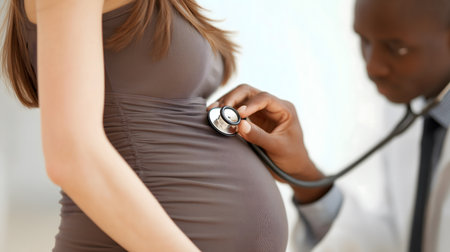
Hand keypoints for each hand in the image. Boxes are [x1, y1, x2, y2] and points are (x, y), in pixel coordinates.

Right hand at [208, 84, 331, 202]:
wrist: (294, 169)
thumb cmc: (291, 158)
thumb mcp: (276, 148)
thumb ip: (258, 136)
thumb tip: (239, 124)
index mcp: (284, 109)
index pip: (264, 98)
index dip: (250, 104)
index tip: (238, 114)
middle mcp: (272, 106)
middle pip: (248, 92)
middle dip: (232, 98)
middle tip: (219, 109)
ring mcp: (260, 112)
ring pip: (240, 99)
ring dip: (226, 104)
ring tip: (212, 112)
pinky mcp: (252, 119)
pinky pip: (236, 111)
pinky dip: (226, 112)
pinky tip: (215, 117)